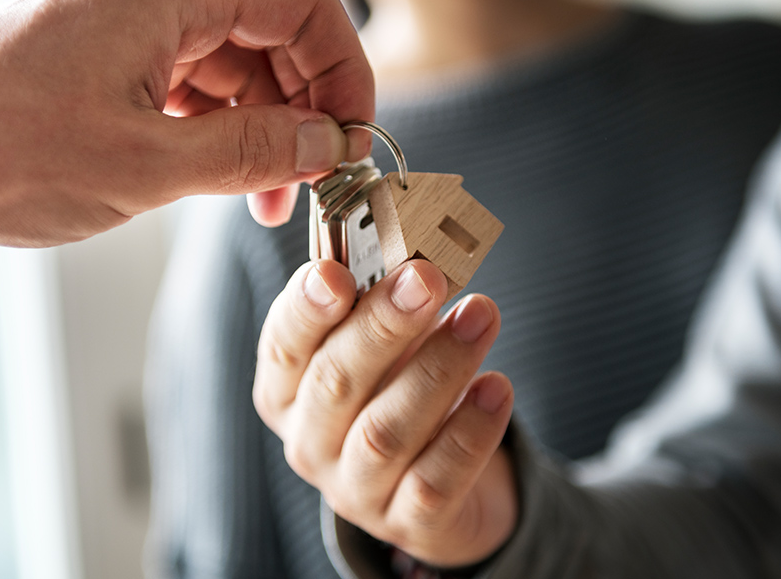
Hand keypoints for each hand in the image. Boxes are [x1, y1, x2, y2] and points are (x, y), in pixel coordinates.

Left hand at [0, 0, 373, 251]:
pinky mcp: (113, 64)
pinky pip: (193, 90)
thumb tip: (326, 145)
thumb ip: (252, 153)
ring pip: (235, 70)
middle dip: (304, 111)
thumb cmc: (2, 150)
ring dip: (263, 133)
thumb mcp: (147, 164)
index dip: (343, 72)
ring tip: (270, 201)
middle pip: (273, 37)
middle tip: (318, 181)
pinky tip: (228, 184)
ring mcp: (132, 29)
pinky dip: (220, 134)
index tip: (354, 138)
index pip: (301, 6)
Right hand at [254, 259, 518, 567]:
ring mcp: (354, 489)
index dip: (305, 309)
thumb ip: (381, 305)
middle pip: (335, 384)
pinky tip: (497, 387)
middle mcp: (310, 442)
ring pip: (387, 432)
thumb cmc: (395, 394)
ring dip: (437, 368)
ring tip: (480, 315)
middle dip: (382, 326)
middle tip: (426, 278)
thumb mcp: (376, 348)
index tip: (335, 272)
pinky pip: (436, 480)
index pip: (283, 346)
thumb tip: (417, 257)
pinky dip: (469, 431)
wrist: (433, 485)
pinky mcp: (407, 522)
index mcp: (287, 390)